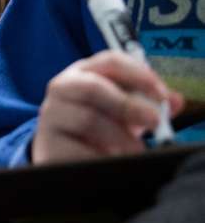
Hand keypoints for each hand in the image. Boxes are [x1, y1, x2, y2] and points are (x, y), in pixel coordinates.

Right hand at [32, 50, 183, 163]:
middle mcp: (62, 89)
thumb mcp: (123, 110)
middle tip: (155, 122)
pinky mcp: (49, 146)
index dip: (139, 74)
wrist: (61, 152)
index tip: (161, 95)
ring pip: (88, 120)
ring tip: (136, 151)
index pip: (109, 61)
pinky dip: (102, 157)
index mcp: (83, 72)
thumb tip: (175, 101)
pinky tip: (111, 161)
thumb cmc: (97, 126)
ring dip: (120, 137)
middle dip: (129, 105)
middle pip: (93, 87)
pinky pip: (79, 150)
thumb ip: (148, 102)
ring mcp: (51, 117)